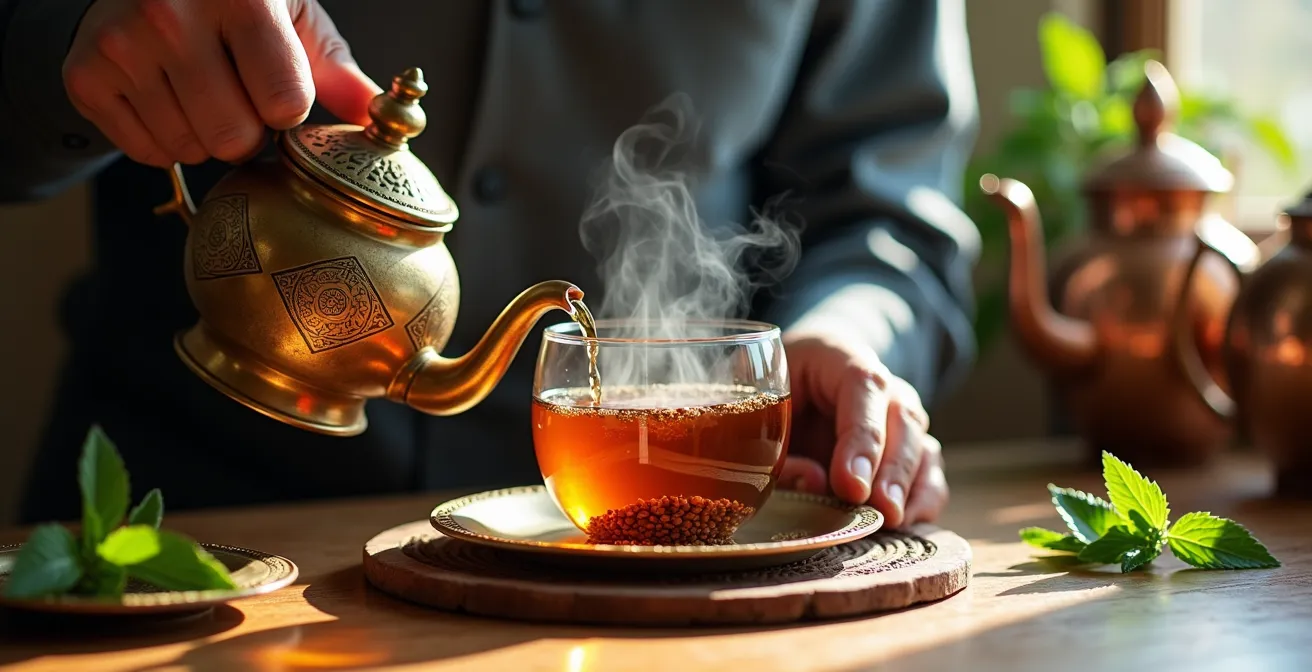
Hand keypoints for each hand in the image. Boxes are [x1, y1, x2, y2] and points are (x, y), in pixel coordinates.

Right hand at [63, 0, 379, 166]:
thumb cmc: (233, 0)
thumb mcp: (291, 16)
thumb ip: (335, 69)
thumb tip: (377, 115)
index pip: (284, 103)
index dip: (287, 109)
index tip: (277, 89)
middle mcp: (171, 14)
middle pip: (235, 138)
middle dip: (248, 132)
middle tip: (239, 98)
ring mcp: (122, 45)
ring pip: (190, 149)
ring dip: (206, 137)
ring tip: (201, 93)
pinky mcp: (85, 75)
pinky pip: (147, 152)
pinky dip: (165, 139)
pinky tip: (167, 98)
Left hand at [778, 332, 947, 527]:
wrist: (795, 381)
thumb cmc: (775, 394)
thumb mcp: (762, 410)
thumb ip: (779, 448)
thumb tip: (814, 482)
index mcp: (839, 358)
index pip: (864, 387)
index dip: (862, 438)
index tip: (851, 485)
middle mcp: (882, 388)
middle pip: (902, 420)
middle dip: (892, 470)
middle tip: (879, 508)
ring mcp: (900, 420)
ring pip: (922, 448)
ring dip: (910, 489)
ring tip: (891, 520)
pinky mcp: (908, 453)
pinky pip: (928, 475)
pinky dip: (922, 501)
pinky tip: (902, 524)